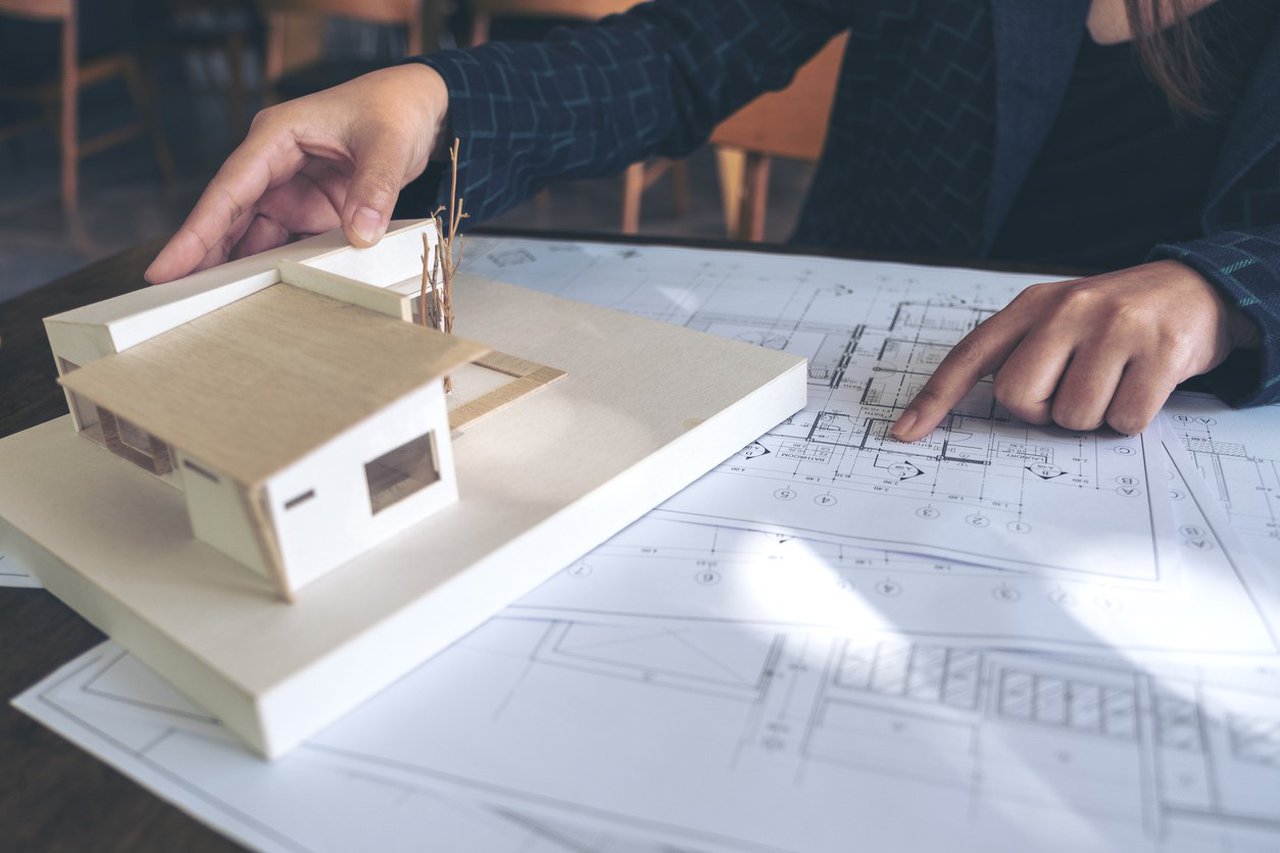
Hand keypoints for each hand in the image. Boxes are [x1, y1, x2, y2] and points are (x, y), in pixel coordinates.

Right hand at [144, 64, 448, 283]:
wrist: (419, 109)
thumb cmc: (393, 111)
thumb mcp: (387, 145)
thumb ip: (375, 189)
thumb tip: (360, 236)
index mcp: (277, 135)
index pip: (229, 187)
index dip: (198, 229)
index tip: (169, 265)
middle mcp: (273, 163)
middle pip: (228, 215)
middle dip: (200, 255)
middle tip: (169, 297)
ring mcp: (290, 189)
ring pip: (250, 234)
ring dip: (232, 267)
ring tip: (206, 306)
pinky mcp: (309, 209)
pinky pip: (282, 242)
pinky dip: (269, 268)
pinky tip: (255, 296)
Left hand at [890, 260, 1260, 439]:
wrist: (1198, 288)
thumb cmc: (1115, 317)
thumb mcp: (1059, 317)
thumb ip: (1019, 352)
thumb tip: (980, 408)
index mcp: (1032, 305)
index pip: (969, 356)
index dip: (934, 398)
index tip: (905, 432)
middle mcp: (1068, 309)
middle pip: (1017, 397)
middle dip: (1042, 411)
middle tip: (1071, 391)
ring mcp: (1115, 327)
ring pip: (1073, 416)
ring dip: (1092, 417)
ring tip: (1114, 381)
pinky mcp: (1160, 350)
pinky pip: (1123, 420)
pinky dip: (1131, 419)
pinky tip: (1143, 386)